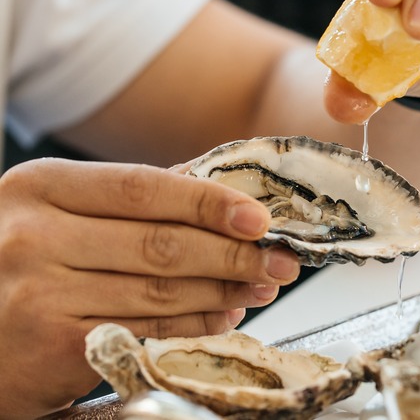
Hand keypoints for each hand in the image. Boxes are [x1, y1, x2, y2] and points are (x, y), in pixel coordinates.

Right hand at [0, 159, 299, 416]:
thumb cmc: (20, 266)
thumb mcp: (54, 213)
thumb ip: (127, 199)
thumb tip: (215, 186)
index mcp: (40, 187)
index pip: (143, 188)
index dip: (210, 203)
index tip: (260, 217)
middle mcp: (33, 236)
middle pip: (161, 243)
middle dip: (235, 253)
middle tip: (280, 260)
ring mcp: (40, 293)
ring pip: (162, 291)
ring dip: (225, 291)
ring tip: (261, 286)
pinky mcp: (54, 346)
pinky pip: (149, 333)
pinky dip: (196, 327)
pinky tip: (224, 318)